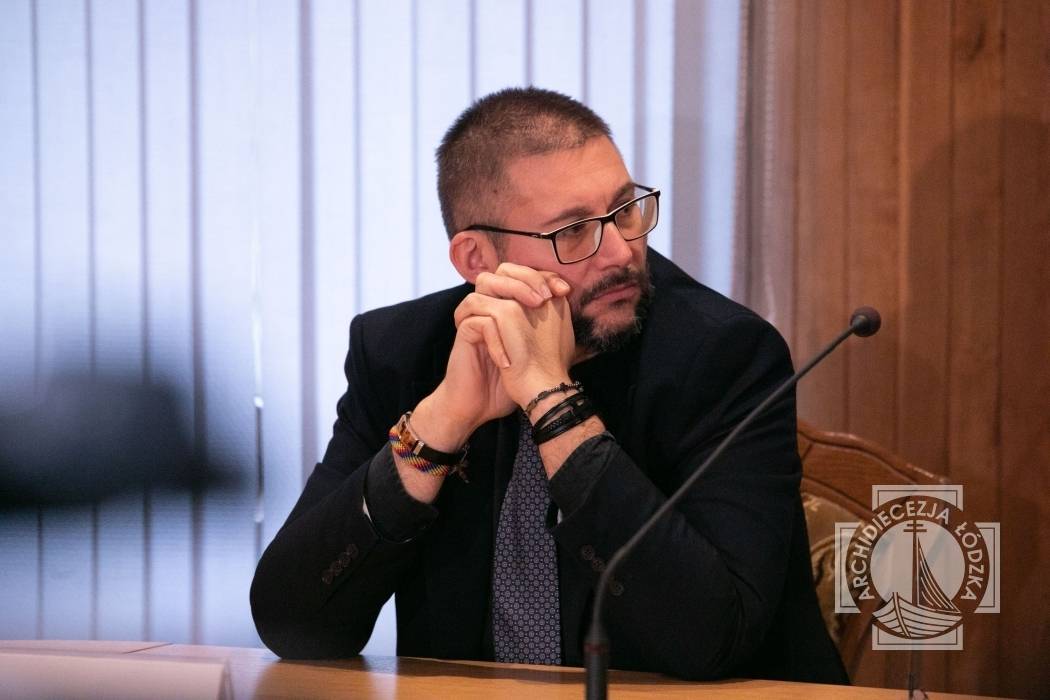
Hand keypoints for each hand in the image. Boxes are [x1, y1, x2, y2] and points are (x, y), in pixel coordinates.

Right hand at [403, 264, 573, 454]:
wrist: (481, 405)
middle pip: (502, 270)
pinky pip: (478, 320)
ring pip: (485, 283)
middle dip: (527, 277)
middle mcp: (491, 306)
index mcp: (509, 306)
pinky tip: (512, 356)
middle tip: (546, 297)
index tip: (564, 291)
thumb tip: (565, 297)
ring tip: (532, 309)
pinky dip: (496, 336)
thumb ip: (549, 322)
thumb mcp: (539, 348)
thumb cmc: (512, 380)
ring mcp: (476, 317)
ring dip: (511, 292)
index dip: (543, 276)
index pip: (523, 275)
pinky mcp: (463, 333)